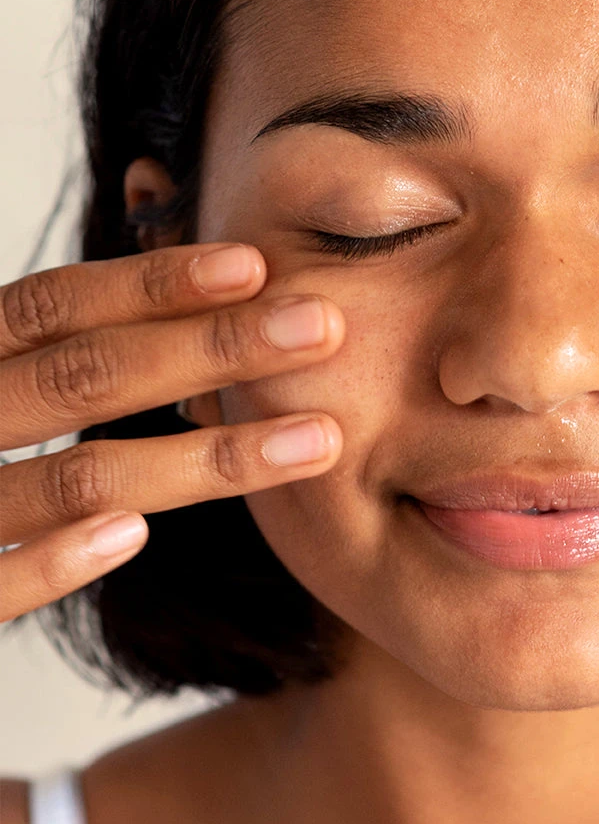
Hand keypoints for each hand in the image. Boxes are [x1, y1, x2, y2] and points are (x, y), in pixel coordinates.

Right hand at [0, 244, 344, 621]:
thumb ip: (51, 363)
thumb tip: (177, 310)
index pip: (54, 307)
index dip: (151, 283)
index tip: (255, 264)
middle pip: (84, 375)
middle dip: (212, 349)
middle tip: (324, 327)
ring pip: (71, 478)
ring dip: (199, 459)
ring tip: (318, 442)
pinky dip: (53, 559)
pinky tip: (135, 536)